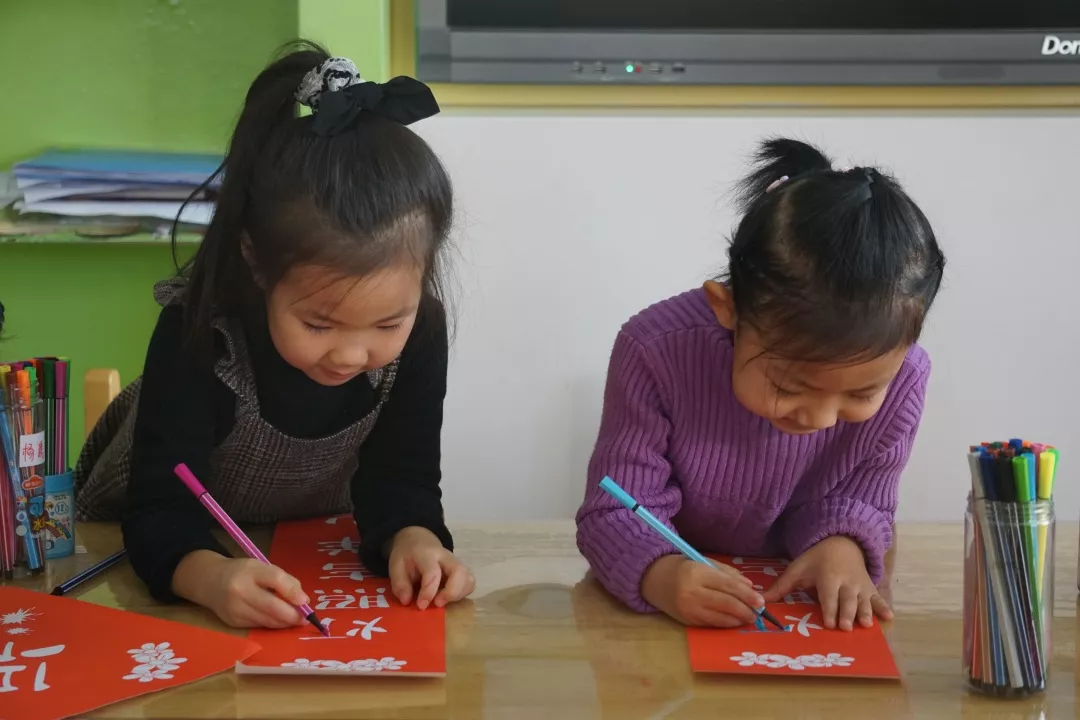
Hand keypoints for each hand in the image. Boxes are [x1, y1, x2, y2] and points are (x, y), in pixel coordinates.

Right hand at [174, 550, 307, 628]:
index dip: (293, 592)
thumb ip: (283, 580)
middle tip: (306, 619)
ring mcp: (235, 609)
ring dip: (284, 623)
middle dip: (292, 615)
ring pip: (267, 620)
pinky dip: (272, 624)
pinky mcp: (233, 622)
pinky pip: (259, 626)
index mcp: (251, 570)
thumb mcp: (262, 567)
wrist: (210, 582)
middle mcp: (240, 590)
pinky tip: (278, 621)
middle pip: (272, 606)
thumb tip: (302, 600)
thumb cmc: (243, 573)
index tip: (305, 601)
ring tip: (296, 620)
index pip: (275, 579)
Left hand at [388, 527, 475, 609]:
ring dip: (458, 595)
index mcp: (427, 554)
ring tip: (442, 601)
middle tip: (437, 604)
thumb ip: (399, 584)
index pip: (433, 572)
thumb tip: (407, 601)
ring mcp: (456, 563)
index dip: (428, 592)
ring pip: (468, 579)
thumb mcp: (395, 565)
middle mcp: (446, 557)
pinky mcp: (462, 571)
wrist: (417, 540)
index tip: (421, 605)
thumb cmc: (406, 555)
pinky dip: (462, 594)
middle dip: (451, 592)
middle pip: (459, 572)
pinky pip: (470, 583)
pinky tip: (448, 598)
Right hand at [640, 554, 763, 626]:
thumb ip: (727, 573)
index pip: (728, 586)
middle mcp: (692, 592)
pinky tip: (734, 621)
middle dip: (746, 609)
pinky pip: (712, 624)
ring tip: (749, 617)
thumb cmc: (680, 567)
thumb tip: (750, 587)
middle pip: (727, 604)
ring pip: (721, 617)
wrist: (651, 579)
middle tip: (758, 612)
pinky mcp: (687, 620)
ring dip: (738, 619)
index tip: (761, 601)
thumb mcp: (702, 562)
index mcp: (697, 573)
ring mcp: (689, 609)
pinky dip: (726, 623)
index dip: (747, 595)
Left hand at [762, 536, 892, 630]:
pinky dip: (883, 607)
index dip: (830, 609)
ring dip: (865, 612)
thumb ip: (782, 586)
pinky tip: (889, 617)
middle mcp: (847, 582)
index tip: (830, 623)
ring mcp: (861, 586)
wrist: (842, 543)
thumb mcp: (798, 568)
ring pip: (864, 601)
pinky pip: (878, 598)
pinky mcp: (870, 588)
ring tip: (865, 625)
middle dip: (847, 613)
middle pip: (847, 600)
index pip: (829, 596)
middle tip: (846, 628)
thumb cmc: (816, 560)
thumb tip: (761, 600)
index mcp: (828, 577)